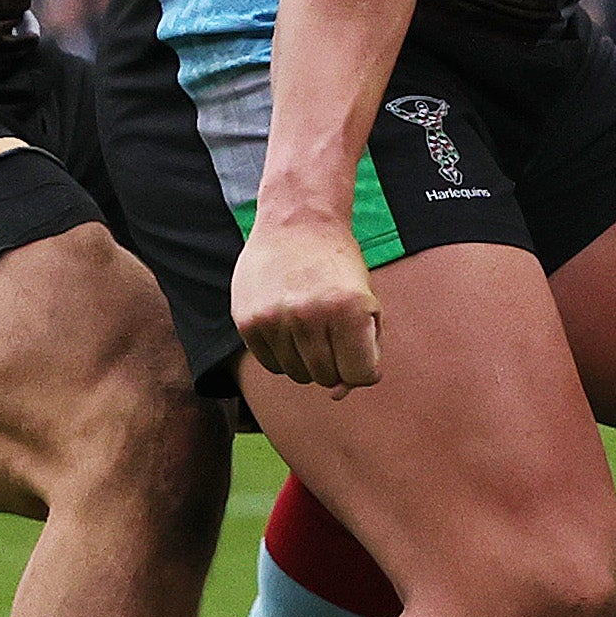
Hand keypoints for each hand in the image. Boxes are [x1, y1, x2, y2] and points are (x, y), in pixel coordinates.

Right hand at [232, 210, 381, 393]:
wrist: (296, 222)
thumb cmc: (338, 265)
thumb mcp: (367, 302)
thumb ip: (364, 351)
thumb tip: (337, 394)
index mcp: (349, 309)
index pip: (360, 375)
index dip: (362, 366)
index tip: (358, 347)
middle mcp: (311, 316)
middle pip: (327, 378)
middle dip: (334, 362)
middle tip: (331, 331)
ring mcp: (275, 319)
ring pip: (298, 375)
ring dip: (306, 358)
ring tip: (308, 324)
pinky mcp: (248, 322)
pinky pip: (270, 364)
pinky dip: (282, 353)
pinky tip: (287, 324)